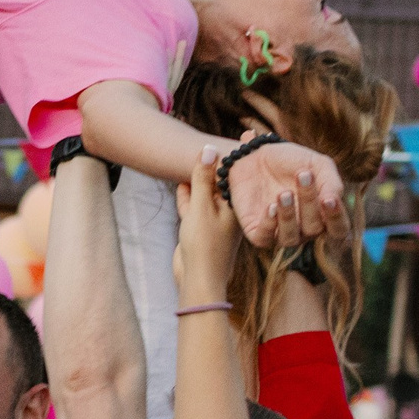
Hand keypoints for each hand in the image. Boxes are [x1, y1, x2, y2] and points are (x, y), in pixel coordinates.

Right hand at [173, 143, 238, 305]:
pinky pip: (195, 208)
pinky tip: (181, 185)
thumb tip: (207, 149)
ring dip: (197, 181)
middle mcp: (229, 213)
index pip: (231, 175)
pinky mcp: (201, 231)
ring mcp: (215, 223)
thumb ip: (202, 179)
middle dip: (210, 168)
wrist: (198, 280)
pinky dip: (188, 197)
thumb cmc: (205, 245)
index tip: (230, 138)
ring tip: (191, 160)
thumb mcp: (200, 207)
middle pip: (218, 184)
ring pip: (205, 195)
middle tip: (206, 144)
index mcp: (237, 206)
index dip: (227, 158)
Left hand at [223, 140, 346, 248]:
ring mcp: (280, 233)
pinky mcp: (256, 232)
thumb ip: (331, 182)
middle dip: (309, 202)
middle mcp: (304, 229)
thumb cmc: (291, 162)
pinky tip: (270, 206)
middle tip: (302, 175)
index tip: (329, 199)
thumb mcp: (317, 164)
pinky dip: (269, 224)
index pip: (338, 229)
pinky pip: (264, 238)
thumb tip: (333, 200)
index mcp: (323, 216)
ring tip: (284, 193)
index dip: (336, 218)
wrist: (255, 156)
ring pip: (290, 238)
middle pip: (313, 229)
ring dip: (288, 216)